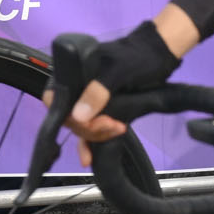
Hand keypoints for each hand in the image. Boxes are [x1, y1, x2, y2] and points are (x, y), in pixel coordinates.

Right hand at [58, 22, 181, 160]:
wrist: (159, 57)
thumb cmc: (138, 58)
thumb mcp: (119, 71)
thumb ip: (98, 91)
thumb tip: (77, 116)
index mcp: (73, 72)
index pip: (55, 98)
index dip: (69, 115)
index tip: (92, 121)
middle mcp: (77, 86)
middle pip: (69, 117)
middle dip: (90, 127)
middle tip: (113, 125)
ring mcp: (88, 99)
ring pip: (80, 126)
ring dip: (95, 135)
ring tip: (117, 129)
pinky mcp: (101, 109)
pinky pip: (88, 128)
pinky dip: (88, 144)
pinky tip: (88, 157)